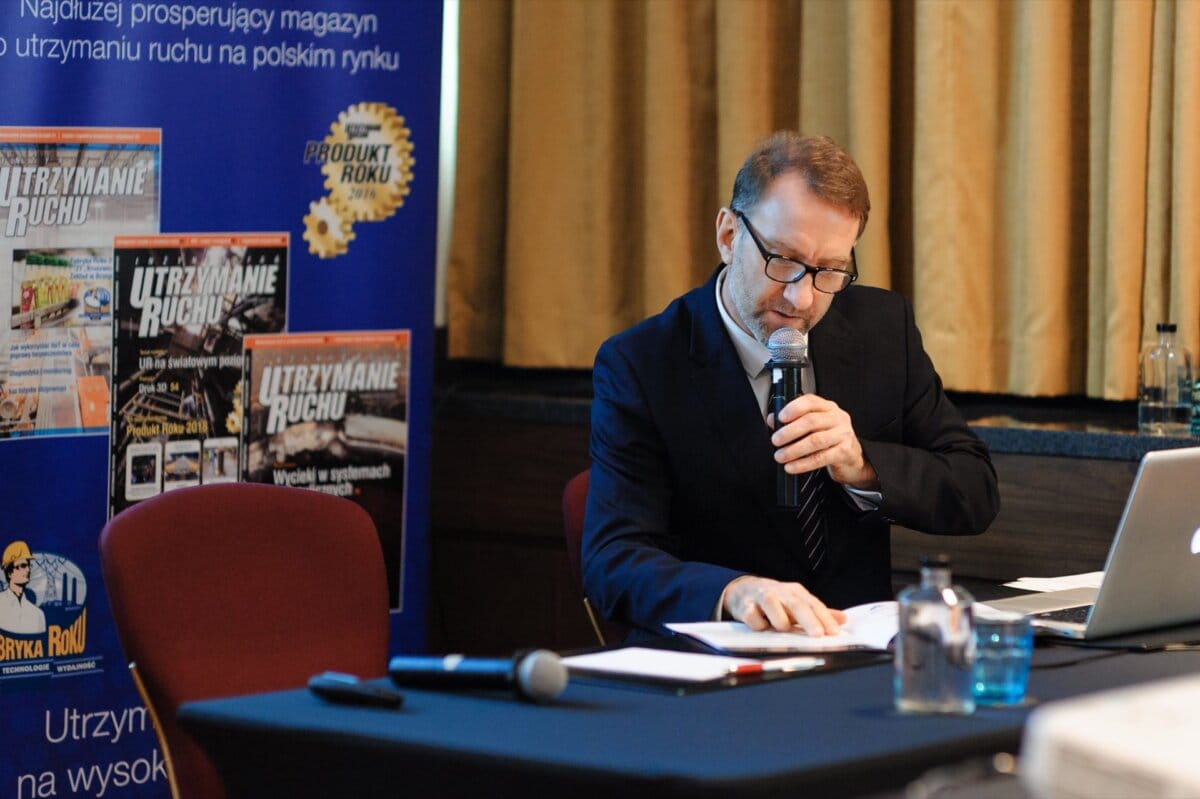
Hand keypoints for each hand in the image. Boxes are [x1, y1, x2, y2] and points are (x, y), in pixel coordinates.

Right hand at [722, 576, 846, 634]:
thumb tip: (843, 619)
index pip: (813, 604)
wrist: (743, 590)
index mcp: (795, 592)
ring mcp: (761, 597)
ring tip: (782, 628)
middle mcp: (780, 591)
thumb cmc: (776, 600)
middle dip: (808, 620)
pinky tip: (760, 627)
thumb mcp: (797, 603)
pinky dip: (758, 625)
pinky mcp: (745, 606)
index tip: (834, 632)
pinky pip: (752, 617)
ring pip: (772, 605)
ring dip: (779, 621)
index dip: (825, 618)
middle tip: (817, 635)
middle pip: (796, 604)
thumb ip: (818, 613)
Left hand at [770, 394, 878, 489]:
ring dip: (794, 449)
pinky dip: (803, 464)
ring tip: (780, 456)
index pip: (811, 401)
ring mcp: (843, 434)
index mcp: (828, 407)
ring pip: (816, 440)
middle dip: (790, 431)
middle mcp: (837, 418)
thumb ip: (792, 421)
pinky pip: (821, 458)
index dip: (794, 408)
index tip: (780, 418)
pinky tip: (792, 467)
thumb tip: (772, 419)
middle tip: (775, 440)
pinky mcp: (845, 452)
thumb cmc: (829, 439)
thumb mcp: (813, 427)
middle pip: (811, 421)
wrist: (852, 458)